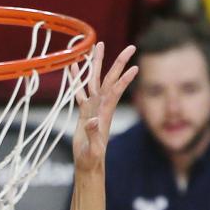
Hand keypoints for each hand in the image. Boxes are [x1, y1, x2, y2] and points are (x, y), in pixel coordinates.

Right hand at [72, 41, 138, 172]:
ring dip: (96, 63)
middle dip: (119, 63)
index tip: (135, 66)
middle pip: (110, 79)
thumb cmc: (92, 159)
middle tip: (131, 47)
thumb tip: (91, 120)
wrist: (89, 163)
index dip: (124, 79)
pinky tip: (73, 67)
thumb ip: (92, 134)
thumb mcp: (93, 149)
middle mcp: (101, 105)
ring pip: (95, 80)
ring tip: (96, 45)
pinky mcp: (84, 110)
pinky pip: (80, 91)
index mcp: (105, 112)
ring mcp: (93, 106)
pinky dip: (77, 79)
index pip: (116, 91)